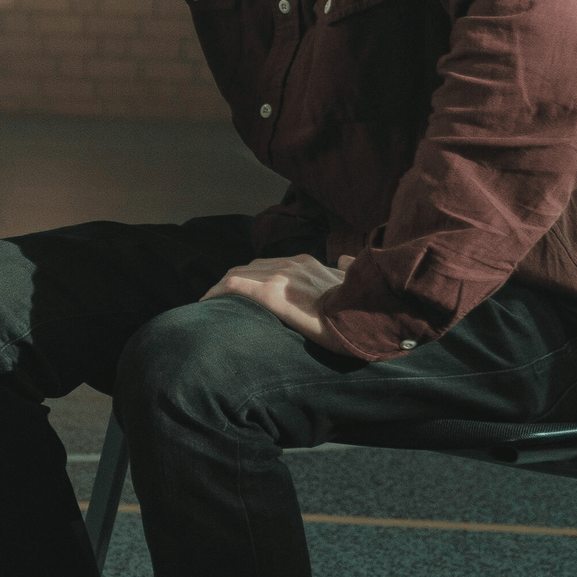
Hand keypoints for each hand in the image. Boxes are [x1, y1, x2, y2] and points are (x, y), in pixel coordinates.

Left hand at [199, 253, 355, 353]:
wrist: (369, 316)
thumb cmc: (365, 308)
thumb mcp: (356, 282)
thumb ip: (345, 270)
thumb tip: (346, 260)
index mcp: (309, 264)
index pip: (273, 266)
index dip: (256, 277)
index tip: (248, 291)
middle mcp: (292, 264)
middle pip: (252, 268)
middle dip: (236, 282)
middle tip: (223, 300)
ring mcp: (281, 275)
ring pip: (240, 273)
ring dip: (224, 288)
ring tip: (214, 305)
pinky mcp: (271, 291)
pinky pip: (233, 285)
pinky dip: (216, 292)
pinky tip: (206, 304)